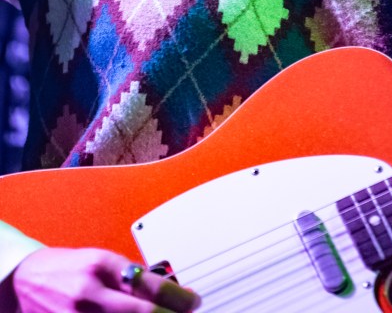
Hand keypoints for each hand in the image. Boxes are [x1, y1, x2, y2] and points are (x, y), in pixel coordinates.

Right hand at [9, 247, 200, 311]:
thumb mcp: (98, 260)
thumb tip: (162, 287)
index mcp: (101, 265)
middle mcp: (90, 292)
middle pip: (141, 312)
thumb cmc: (66, 268)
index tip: (192, 301)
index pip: (149, 284)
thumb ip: (127, 275)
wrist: (23, 280)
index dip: (176, 296)